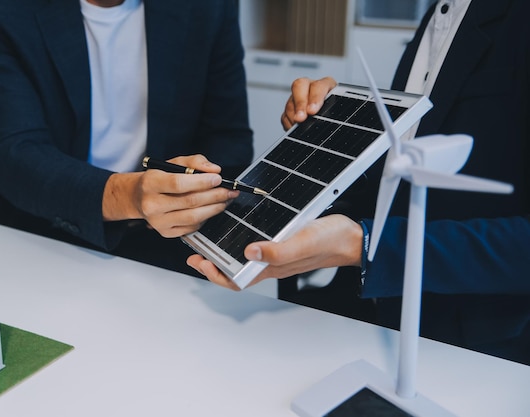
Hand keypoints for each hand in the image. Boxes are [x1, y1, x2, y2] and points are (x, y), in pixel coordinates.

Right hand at [102, 154, 238, 236]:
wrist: (138, 198)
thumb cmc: (158, 179)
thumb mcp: (172, 163)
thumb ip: (194, 162)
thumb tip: (214, 170)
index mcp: (151, 183)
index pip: (179, 184)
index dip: (201, 182)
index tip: (218, 179)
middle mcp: (152, 204)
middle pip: (190, 201)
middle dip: (215, 195)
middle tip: (229, 191)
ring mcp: (158, 222)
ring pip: (193, 217)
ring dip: (214, 208)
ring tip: (225, 200)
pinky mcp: (166, 232)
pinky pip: (192, 227)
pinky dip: (205, 218)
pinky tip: (211, 209)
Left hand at [187, 214, 362, 290]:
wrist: (352, 236)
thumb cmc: (331, 240)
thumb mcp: (303, 242)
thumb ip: (278, 251)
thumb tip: (249, 253)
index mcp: (273, 267)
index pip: (236, 279)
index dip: (215, 273)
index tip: (199, 260)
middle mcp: (272, 263)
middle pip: (235, 270)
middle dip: (213, 263)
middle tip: (196, 250)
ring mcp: (277, 253)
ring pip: (243, 259)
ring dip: (224, 252)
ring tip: (209, 240)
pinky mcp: (282, 242)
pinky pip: (255, 246)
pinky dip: (239, 241)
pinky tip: (236, 229)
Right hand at [281, 76, 336, 129]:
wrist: (334, 118)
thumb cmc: (338, 111)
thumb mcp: (339, 108)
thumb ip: (333, 110)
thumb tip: (326, 118)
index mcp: (326, 84)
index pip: (318, 86)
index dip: (314, 98)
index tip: (312, 111)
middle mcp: (310, 87)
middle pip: (299, 86)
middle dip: (300, 103)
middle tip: (300, 118)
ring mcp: (298, 97)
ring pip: (290, 102)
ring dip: (293, 116)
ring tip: (298, 126)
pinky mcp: (291, 109)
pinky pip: (285, 115)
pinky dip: (289, 123)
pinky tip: (295, 129)